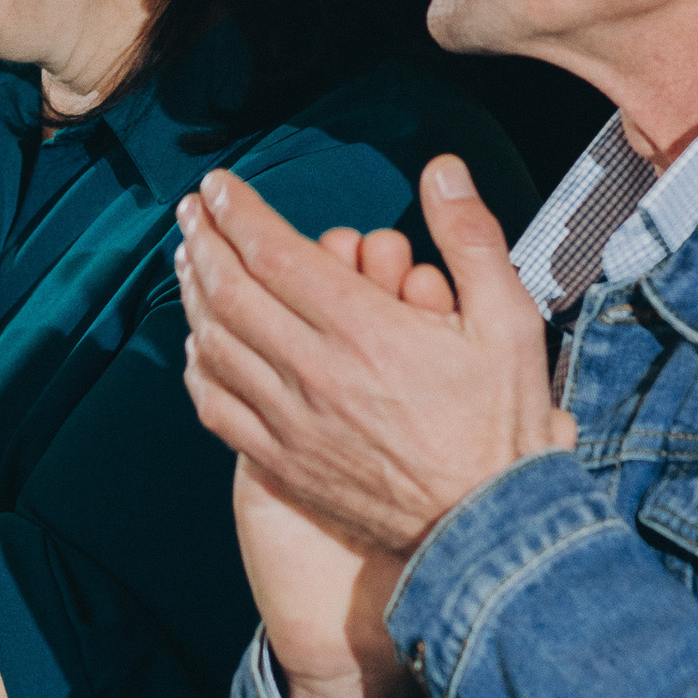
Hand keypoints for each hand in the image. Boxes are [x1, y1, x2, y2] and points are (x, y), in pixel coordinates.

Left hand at [176, 155, 570, 558]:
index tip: (219, 184)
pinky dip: (200, 367)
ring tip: (186, 260)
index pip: (276, 252)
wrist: (488, 528)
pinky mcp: (282, 463)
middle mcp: (316, 372)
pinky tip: (198, 343)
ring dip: (193, 294)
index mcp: (365, 329)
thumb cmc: (502, 424)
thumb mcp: (510, 319)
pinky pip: (218, 407)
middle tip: (191, 209)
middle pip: (232, 291)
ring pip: (217, 344)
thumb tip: (441, 169)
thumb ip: (471, 238)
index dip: (239, 212)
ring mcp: (292, 421)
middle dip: (204, 240)